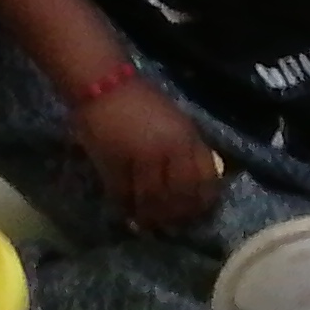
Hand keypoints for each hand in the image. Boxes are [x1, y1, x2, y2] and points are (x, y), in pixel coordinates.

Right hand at [74, 79, 224, 234]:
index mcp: (188, 137)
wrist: (103, 84)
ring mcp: (143, 158)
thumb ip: (186, 150)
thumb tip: (191, 184)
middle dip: (179, 214)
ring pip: (153, 199)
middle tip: (174, 225)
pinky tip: (128, 213)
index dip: (203, 201)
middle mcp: (170, 150)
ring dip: (153, 216)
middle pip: (181, 194)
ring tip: (151, 225)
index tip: (199, 213)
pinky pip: (124, 194)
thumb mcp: (176, 122)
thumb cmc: (141, 99)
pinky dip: (127, 207)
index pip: (205, 178)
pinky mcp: (116, 163)